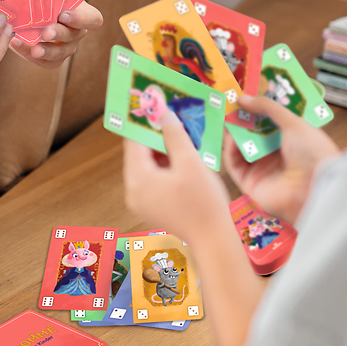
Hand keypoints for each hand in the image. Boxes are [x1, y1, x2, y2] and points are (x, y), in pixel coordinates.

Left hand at [8, 2, 102, 68]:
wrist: (30, 12)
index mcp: (82, 12)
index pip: (93, 19)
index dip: (80, 19)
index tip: (63, 15)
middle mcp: (77, 31)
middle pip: (74, 36)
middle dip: (59, 34)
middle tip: (46, 33)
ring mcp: (66, 46)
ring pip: (60, 53)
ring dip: (46, 51)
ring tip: (32, 48)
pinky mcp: (52, 58)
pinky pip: (46, 62)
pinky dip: (29, 55)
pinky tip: (16, 43)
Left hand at [122, 109, 230, 242]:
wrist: (213, 241)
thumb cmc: (204, 202)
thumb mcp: (191, 163)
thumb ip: (174, 135)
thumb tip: (163, 114)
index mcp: (138, 179)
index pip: (134, 142)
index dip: (144, 122)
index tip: (153, 104)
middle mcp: (133, 191)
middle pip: (139, 154)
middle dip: (154, 135)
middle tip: (168, 116)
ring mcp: (140, 202)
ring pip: (146, 166)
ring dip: (160, 150)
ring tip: (177, 133)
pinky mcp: (151, 208)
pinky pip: (152, 179)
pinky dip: (163, 166)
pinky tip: (181, 156)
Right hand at [223, 94, 339, 223]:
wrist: (316, 188)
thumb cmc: (314, 154)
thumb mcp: (294, 123)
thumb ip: (268, 108)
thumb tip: (244, 98)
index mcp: (293, 141)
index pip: (271, 122)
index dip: (258, 109)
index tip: (246, 95)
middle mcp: (278, 156)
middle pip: (254, 134)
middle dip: (243, 119)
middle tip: (231, 103)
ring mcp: (264, 170)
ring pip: (242, 147)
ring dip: (234, 132)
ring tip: (227, 116)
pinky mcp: (251, 184)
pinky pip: (236, 164)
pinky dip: (230, 150)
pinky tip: (230, 137)